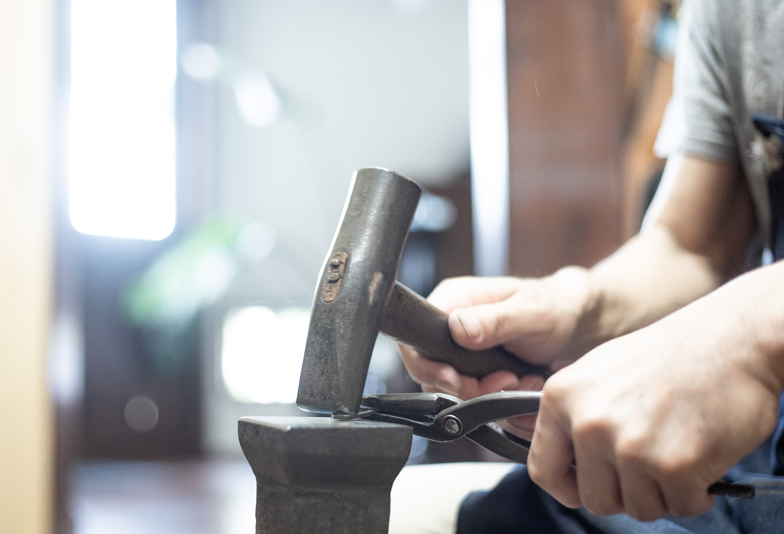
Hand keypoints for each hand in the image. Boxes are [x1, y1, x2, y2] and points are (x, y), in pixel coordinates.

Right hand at [398, 267, 592, 428]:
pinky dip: (501, 402)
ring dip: (489, 395)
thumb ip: (493, 321)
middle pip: (432, 374)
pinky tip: (523, 385)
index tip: (458, 380)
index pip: (415, 341)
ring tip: (521, 379)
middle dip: (469, 387)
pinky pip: (475, 400)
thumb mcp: (528, 311)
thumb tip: (458, 328)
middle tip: (505, 380)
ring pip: (454, 392)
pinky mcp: (477, 374)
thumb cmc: (554, 308)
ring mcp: (462, 353)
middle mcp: (451, 328)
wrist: (577, 326)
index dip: (430, 367)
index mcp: (453, 301)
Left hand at [527, 273, 782, 520]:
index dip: (566, 487)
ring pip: (637, 508)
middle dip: (624, 491)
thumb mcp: (601, 370)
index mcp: (561, 397)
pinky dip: (695, 493)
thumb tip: (568, 454)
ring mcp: (628, 447)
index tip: (584, 488)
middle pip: (594, 498)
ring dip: (661, 492)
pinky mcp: (672, 466)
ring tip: (677, 453)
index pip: (542, 468)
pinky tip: (701, 460)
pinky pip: (679, 506)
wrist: (733, 339)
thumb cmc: (673, 352)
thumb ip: (577, 413)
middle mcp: (587, 423)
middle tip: (648, 467)